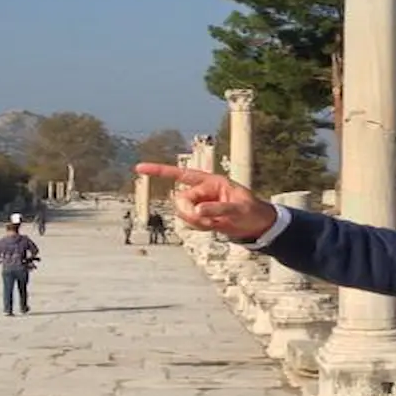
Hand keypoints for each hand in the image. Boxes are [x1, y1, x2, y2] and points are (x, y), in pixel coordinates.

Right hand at [132, 163, 277, 240]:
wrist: (256, 224)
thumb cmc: (251, 211)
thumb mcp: (238, 210)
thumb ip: (217, 209)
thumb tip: (197, 210)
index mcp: (210, 180)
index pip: (180, 174)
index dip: (159, 171)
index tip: (138, 168)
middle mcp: (201, 190)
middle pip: (180, 200)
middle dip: (191, 213)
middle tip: (210, 221)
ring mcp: (199, 203)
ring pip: (183, 213)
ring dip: (197, 222)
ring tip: (217, 223)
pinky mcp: (199, 216)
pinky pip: (190, 222)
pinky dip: (200, 227)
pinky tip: (214, 226)